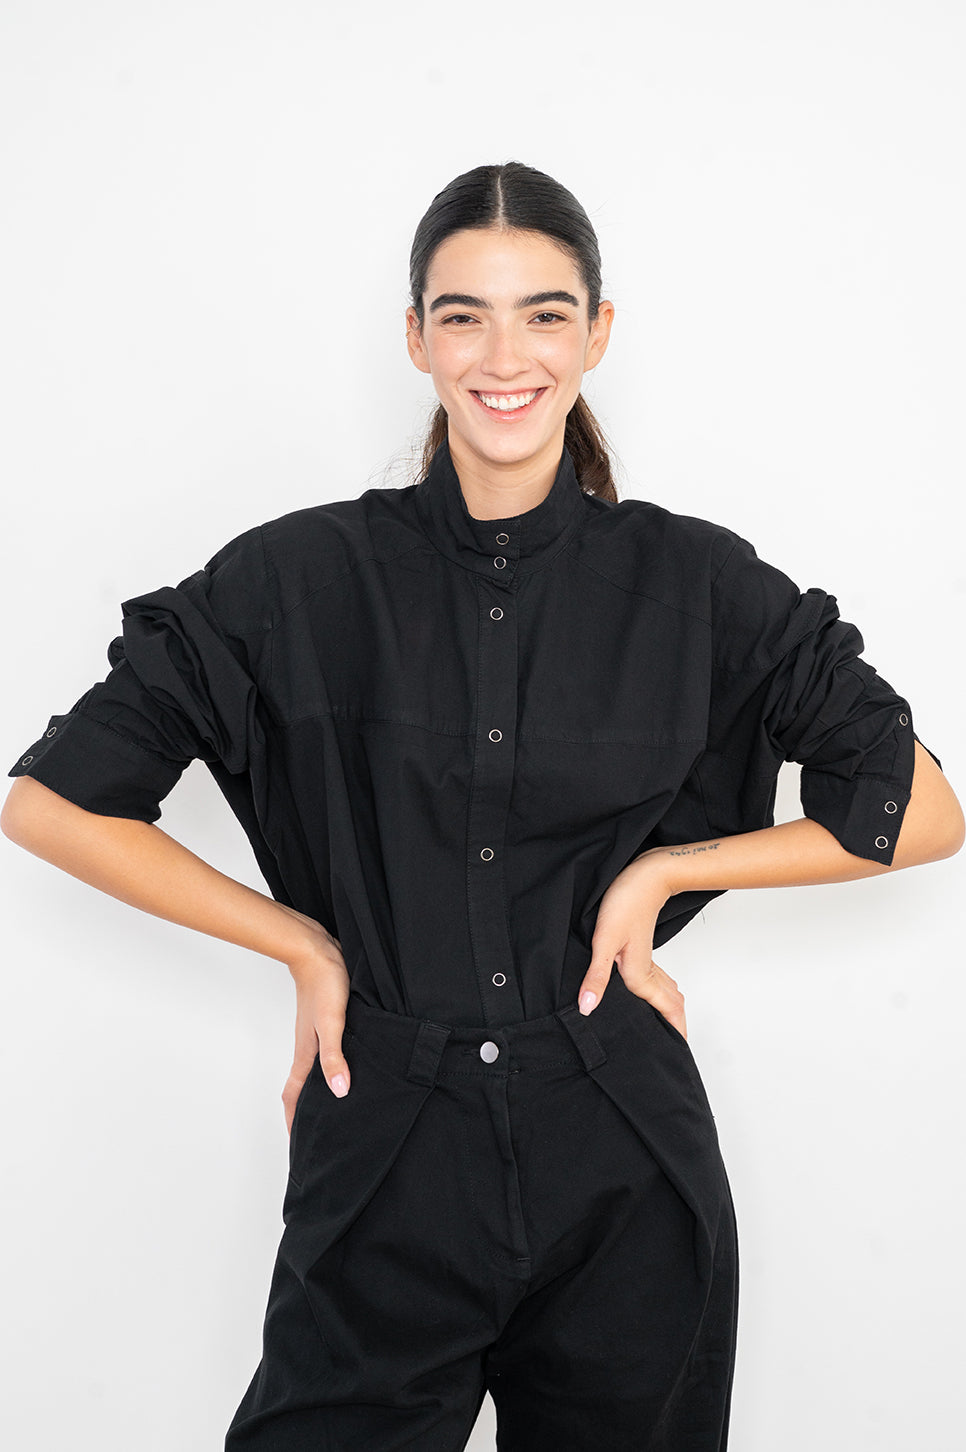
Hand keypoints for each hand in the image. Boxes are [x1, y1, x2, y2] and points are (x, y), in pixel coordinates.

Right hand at [279, 909, 351, 1133]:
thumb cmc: (324, 984)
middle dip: (304, 1112)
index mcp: (307, 1053)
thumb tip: (339, 1092)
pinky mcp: (326, 1020)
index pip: (294, 1096)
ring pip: (313, 1071)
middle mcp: (309, 1047)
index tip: (296, 1144)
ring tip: (330, 1107)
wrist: (316, 950)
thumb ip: (334, 1057)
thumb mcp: (333, 1023)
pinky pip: (325, 1053)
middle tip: (315, 1134)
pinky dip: (330, 1067)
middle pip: (301, 1088)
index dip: (294, 1121)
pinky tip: (345, 1066)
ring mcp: (316, 1034)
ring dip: (317, 1090)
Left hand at [576, 853, 687, 1039]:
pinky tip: (654, 995)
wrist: (645, 875)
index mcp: (639, 974)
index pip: (663, 1011)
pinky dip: (662, 994)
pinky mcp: (643, 948)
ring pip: (666, 992)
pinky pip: (658, 979)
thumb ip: (596, 976)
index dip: (674, 1032)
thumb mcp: (604, 940)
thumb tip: (587, 1008)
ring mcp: (648, 958)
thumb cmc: (625, 902)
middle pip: (669, 1005)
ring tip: (669, 1030)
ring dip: (669, 1011)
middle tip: (675, 1049)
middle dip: (675, 1027)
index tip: (680, 1053)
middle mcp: (647, 970)